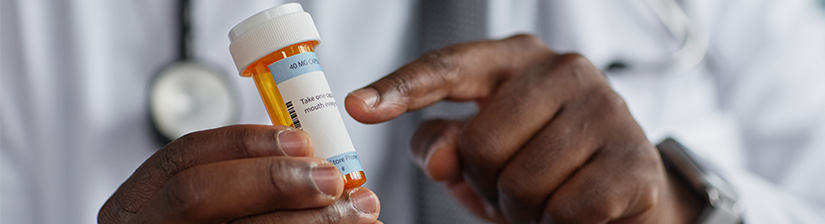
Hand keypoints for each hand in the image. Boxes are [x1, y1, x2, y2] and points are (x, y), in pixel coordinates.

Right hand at [99, 125, 380, 223]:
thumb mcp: (213, 208)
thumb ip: (247, 184)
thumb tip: (317, 162)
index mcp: (138, 207)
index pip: (181, 158)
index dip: (245, 143)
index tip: (302, 141)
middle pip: (197, 194)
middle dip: (273, 180)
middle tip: (332, 181)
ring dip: (310, 222)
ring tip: (358, 212)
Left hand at [346, 35, 699, 222]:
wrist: (625, 186)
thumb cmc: (543, 161)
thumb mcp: (485, 148)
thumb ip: (445, 143)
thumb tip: (435, 158)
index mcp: (516, 59)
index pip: (449, 66)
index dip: (400, 89)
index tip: (358, 107)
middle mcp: (563, 70)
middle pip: (480, 144)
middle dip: (485, 183)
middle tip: (509, 187)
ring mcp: (605, 110)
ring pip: (521, 183)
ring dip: (521, 210)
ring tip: (542, 199)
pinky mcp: (633, 160)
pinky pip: (564, 211)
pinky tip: (571, 212)